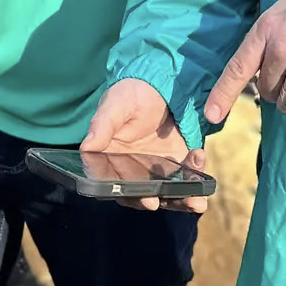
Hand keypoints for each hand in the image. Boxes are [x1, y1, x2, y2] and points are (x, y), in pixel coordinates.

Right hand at [80, 78, 209, 213]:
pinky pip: (187, 179)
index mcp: (111, 162)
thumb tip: (86, 147)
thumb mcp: (114, 105)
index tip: (147, 199)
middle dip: (159, 201)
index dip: (130, 196)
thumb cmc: (129, 96)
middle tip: (169, 201)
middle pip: (144, 196)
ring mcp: (157, 170)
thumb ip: (102, 125)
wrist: (157, 85)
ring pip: (168, 194)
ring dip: (183, 200)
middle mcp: (133, 172)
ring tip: (196, 201)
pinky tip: (198, 158)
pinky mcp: (178, 164)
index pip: (116, 187)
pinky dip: (197, 178)